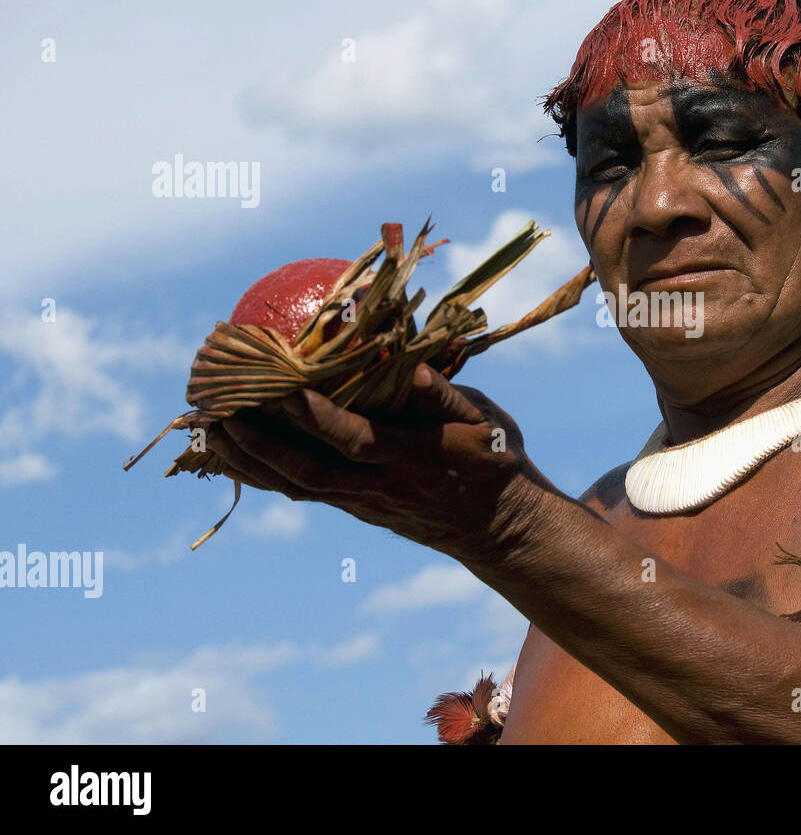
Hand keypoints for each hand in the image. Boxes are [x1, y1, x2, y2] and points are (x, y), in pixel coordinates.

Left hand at [206, 364, 552, 560]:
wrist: (496, 526)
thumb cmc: (495, 461)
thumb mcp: (488, 423)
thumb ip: (449, 398)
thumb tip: (418, 371)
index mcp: (412, 457)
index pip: (353, 438)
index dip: (314, 416)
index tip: (278, 385)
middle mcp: (378, 484)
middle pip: (307, 467)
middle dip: (259, 439)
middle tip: (218, 406)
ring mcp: (361, 500)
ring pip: (294, 483)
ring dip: (248, 458)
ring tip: (207, 427)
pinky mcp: (352, 505)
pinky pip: (297, 490)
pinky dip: (259, 474)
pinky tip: (229, 454)